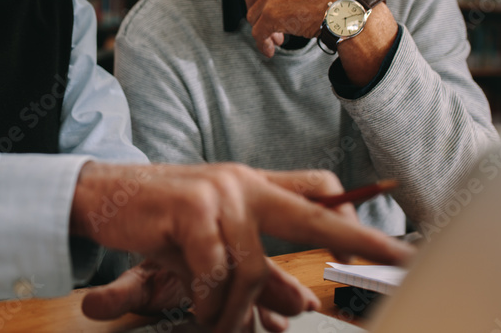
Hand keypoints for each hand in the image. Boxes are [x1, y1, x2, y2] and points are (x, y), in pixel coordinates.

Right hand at [71, 162, 413, 331]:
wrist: (100, 196)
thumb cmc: (159, 220)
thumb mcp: (211, 242)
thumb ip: (258, 268)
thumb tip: (303, 303)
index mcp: (252, 184)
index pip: (317, 188)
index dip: (354, 213)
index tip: (392, 241)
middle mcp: (242, 182)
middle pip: (312, 213)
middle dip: (360, 240)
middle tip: (400, 261)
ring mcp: (218, 192)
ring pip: (253, 267)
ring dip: (236, 311)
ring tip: (216, 323)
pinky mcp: (191, 209)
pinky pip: (215, 272)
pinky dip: (208, 302)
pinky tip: (197, 307)